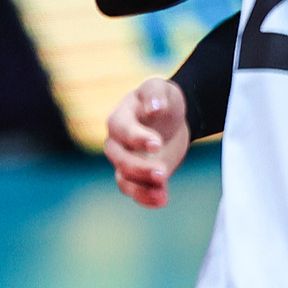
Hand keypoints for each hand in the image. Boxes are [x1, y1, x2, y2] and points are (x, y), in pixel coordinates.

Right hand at [105, 77, 189, 207]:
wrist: (171, 118)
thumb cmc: (162, 99)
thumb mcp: (162, 87)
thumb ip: (155, 93)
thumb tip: (153, 107)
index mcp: (119, 118)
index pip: (122, 130)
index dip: (137, 138)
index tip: (157, 144)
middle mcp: (116, 142)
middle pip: (120, 159)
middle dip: (139, 168)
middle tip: (162, 173)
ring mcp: (124, 160)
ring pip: (124, 178)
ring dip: (141, 188)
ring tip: (162, 194)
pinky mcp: (137, 175)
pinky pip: (134, 190)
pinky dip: (146, 197)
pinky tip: (162, 199)